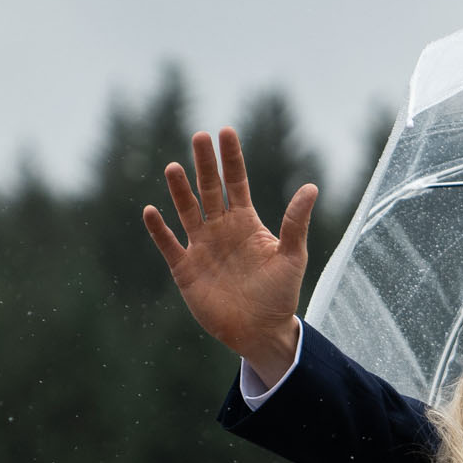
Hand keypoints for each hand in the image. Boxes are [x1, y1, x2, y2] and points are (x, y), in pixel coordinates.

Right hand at [142, 127, 317, 382]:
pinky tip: (151, 211)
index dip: (231, 158)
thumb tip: (311, 187)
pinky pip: (169, 244)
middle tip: (199, 136)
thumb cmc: (280, 295)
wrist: (260, 332)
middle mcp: (221, 229)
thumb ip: (296, 223)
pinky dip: (159, 230)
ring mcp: (201, 247)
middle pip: (209, 189)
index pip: (236, 182)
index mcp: (246, 223)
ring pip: (187, 211)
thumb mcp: (292, 257)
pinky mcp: (185, 269)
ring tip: (173, 167)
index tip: (226, 131)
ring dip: (179, 191)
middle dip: (204, 164)